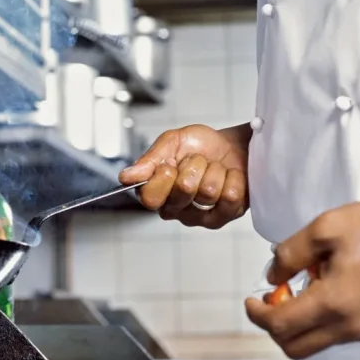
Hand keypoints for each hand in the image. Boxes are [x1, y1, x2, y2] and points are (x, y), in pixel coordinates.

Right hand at [119, 124, 248, 228]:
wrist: (232, 146)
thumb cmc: (200, 146)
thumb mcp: (171, 142)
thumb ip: (149, 160)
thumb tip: (126, 176)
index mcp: (157, 193)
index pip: (149, 197)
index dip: (163, 176)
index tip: (171, 162)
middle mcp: (176, 210)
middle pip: (183, 190)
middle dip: (193, 166)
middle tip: (197, 162)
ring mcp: (201, 217)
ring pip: (209, 191)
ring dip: (215, 170)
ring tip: (214, 168)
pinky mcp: (226, 216)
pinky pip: (230, 196)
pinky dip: (233, 178)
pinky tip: (229, 177)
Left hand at [244, 201, 359, 359]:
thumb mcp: (323, 228)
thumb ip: (289, 254)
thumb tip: (272, 277)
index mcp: (333, 303)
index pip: (280, 326)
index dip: (258, 315)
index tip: (251, 300)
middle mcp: (351, 326)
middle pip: (295, 347)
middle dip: (275, 326)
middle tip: (273, 299)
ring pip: (318, 343)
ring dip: (301, 323)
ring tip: (307, 287)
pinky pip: (342, 336)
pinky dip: (325, 322)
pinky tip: (332, 291)